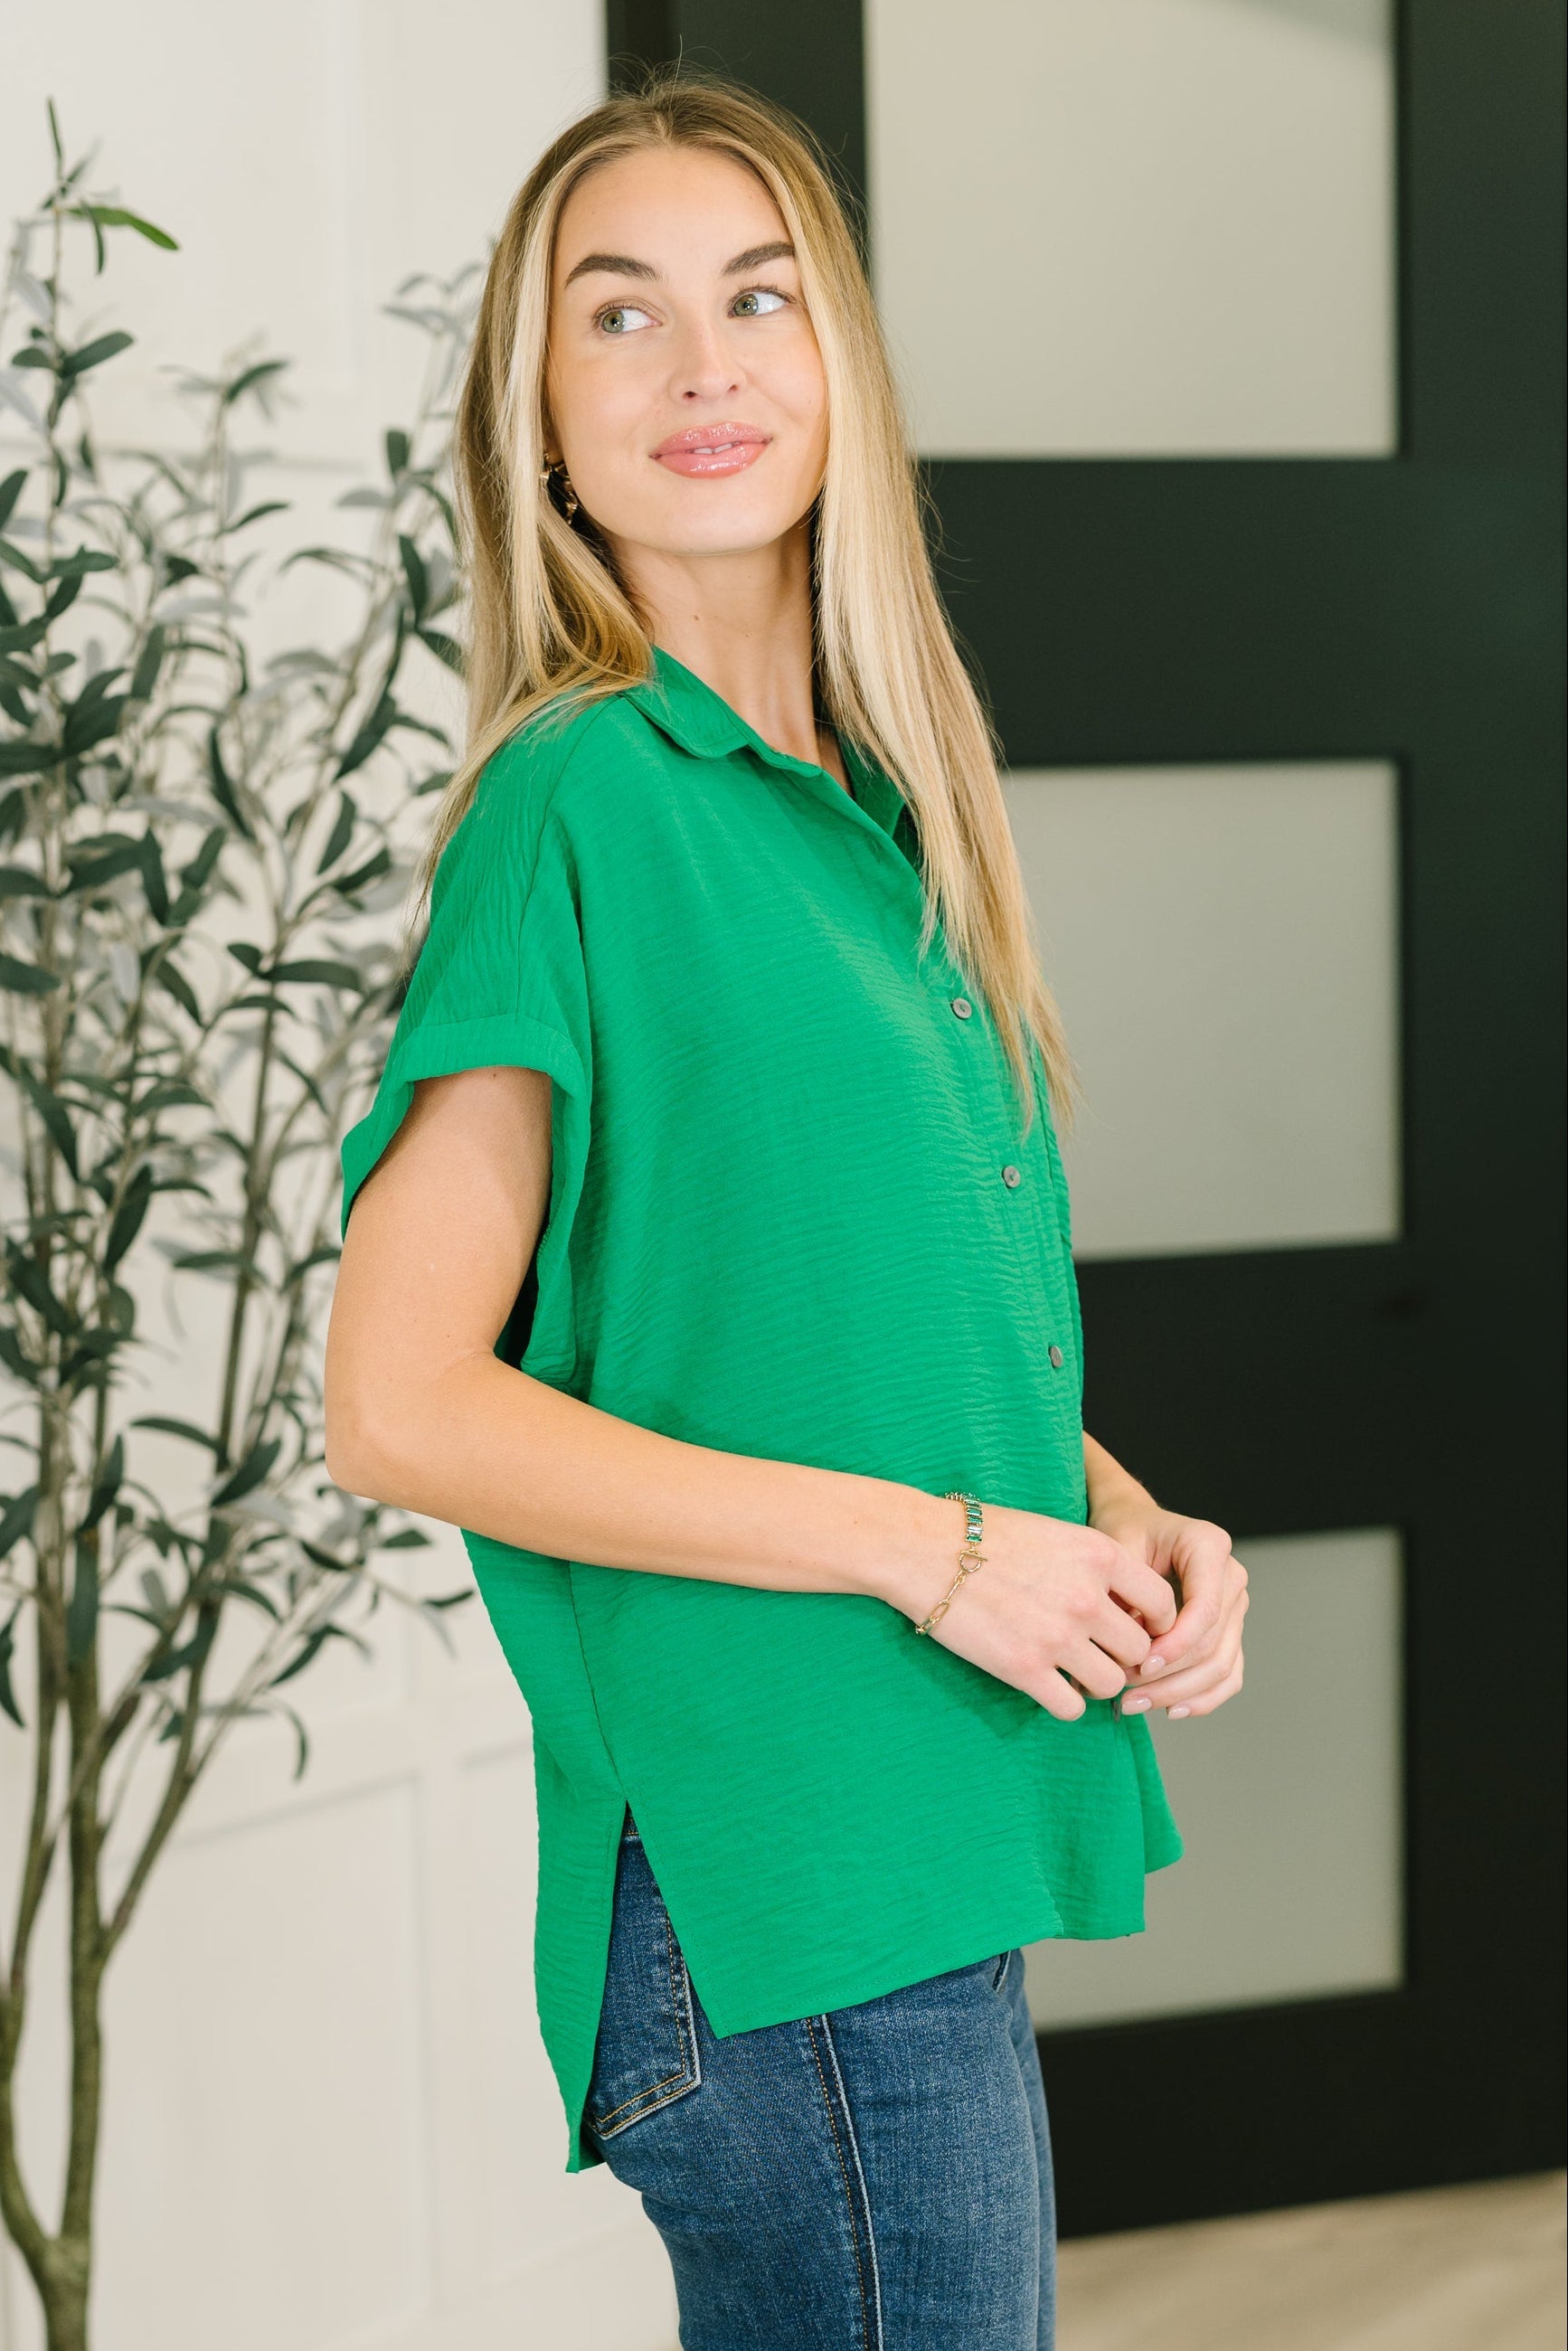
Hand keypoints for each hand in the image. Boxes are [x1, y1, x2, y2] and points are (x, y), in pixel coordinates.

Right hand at [900, 1503, 1180, 1723]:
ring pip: (1111, 1683)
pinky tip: (1047, 1685)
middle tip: (1099, 1653)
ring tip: (1072, 1670)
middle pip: (1141, 1650)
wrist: (922, 1547)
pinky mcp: (1024, 1669)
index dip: (1155, 1622)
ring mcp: (1057, 1636)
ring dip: (1096, 1682)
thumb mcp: (1055, 1532)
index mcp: (1099, 1554)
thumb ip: (1096, 1567)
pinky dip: (1065, 1702)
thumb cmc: (984, 1535)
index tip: (1134, 1626)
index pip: (1163, 1602)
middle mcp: (1087, 1597)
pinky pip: (1072, 1707)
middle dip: (1124, 1656)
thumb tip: (1125, 1606)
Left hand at [1091, 1496, 1247, 1719]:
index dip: (1176, 1645)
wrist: (1135, 1525)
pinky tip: (1169, 1709)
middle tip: (1124, 1691)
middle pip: (1213, 1644)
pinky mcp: (1229, 1632)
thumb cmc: (1125, 1530)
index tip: (1140, 1664)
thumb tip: (1128, 1647)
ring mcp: (1235, 1607)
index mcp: (1210, 1547)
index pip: (1206, 1609)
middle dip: (1169, 1675)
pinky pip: (1228, 1675)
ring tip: (1134, 1703)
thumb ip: (1125, 1590)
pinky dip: (1202, 1698)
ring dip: (1178, 1693)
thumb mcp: (1116, 1545)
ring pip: (1221, 1666)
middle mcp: (1232, 1577)